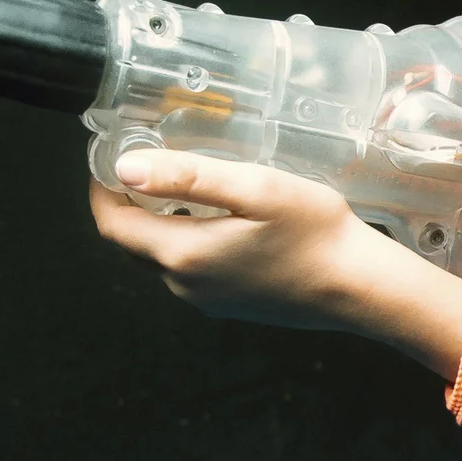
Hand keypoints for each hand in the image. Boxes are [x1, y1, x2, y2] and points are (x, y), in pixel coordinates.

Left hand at [90, 152, 461, 377]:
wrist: (361, 288)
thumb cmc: (317, 233)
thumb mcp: (254, 187)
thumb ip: (186, 176)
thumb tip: (125, 169)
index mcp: (183, 254)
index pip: (110, 224)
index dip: (100, 188)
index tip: (109, 155)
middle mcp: (185, 285)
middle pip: (132, 242)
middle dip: (128, 202)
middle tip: (146, 160)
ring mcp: (207, 300)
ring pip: (162, 256)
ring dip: (162, 221)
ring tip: (187, 185)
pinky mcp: (229, 306)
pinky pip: (192, 271)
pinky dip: (190, 241)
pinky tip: (222, 219)